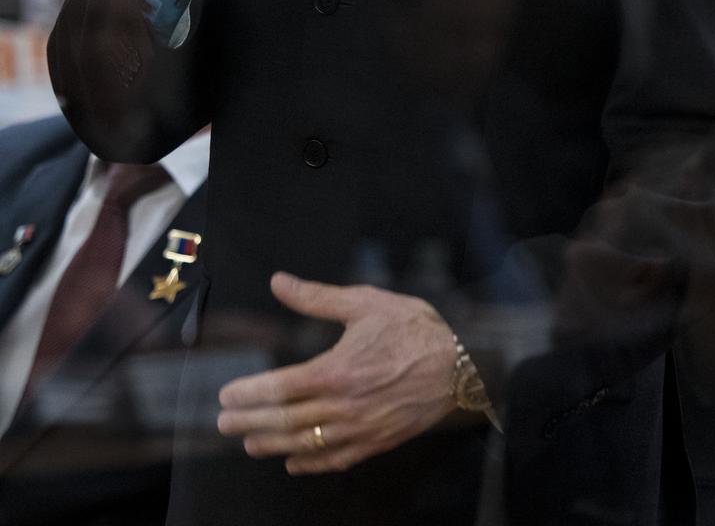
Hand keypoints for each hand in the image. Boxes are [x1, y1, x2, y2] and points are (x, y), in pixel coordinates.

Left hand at [217, 272, 456, 474]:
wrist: (459, 366)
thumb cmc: (413, 328)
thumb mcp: (365, 302)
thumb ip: (317, 298)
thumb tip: (278, 282)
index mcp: (337, 369)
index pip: (281, 387)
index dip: (250, 393)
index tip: (226, 395)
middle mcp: (344, 405)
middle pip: (286, 419)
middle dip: (250, 421)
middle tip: (223, 424)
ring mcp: (359, 428)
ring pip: (306, 443)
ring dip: (273, 444)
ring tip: (249, 443)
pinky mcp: (376, 442)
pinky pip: (336, 459)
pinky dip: (311, 463)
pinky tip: (293, 463)